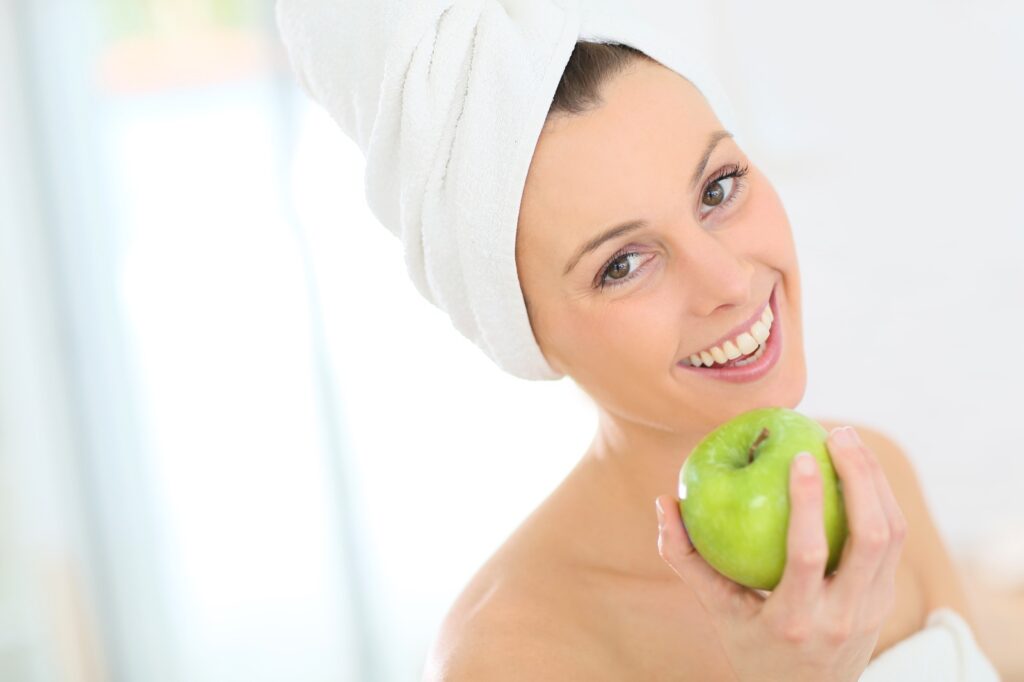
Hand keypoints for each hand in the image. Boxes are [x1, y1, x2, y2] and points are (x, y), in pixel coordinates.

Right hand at [655, 426, 906, 681]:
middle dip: (861, 477)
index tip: (801, 455)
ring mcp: (873, 610)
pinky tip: (859, 467)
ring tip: (848, 439)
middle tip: (837, 433)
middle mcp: (842, 617)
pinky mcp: (887, 599)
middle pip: (872, 538)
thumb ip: (685, 558)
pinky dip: (881, 497)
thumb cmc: (751, 644)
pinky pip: (894, 540)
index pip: (808, 555)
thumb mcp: (716, 609)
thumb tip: (663, 502)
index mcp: (793, 620)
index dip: (810, 502)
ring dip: (876, 480)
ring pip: (893, 535)